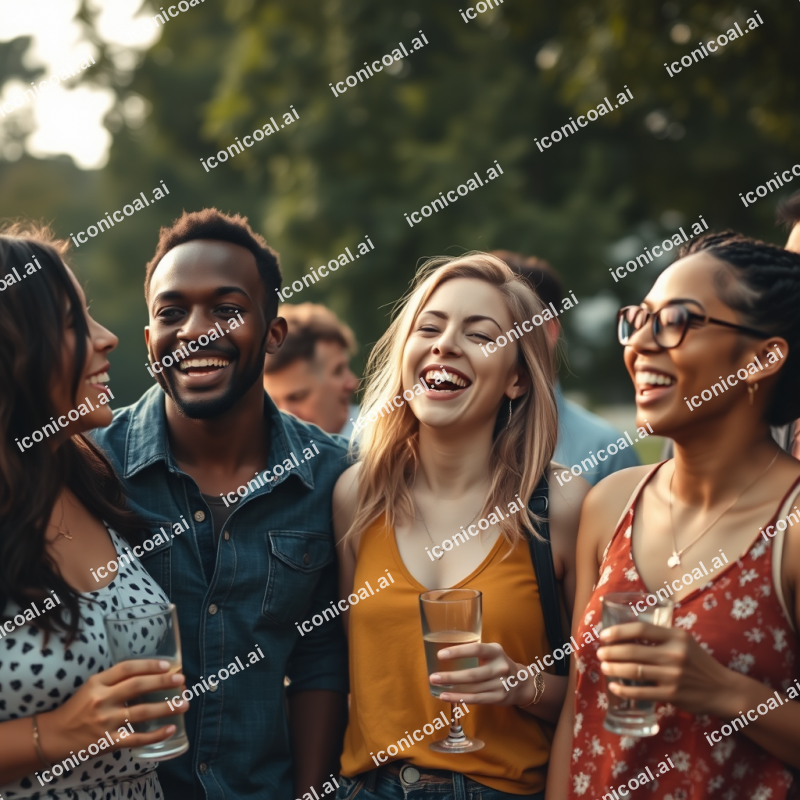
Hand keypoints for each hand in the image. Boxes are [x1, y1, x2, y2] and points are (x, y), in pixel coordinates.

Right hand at [38, 659, 188, 761]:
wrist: (54, 736)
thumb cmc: (78, 708)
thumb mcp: (92, 686)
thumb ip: (115, 680)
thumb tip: (150, 673)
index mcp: (97, 682)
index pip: (126, 668)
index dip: (149, 664)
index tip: (167, 665)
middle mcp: (102, 700)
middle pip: (138, 686)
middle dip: (163, 682)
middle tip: (181, 680)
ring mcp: (105, 722)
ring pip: (142, 712)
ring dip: (167, 707)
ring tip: (184, 704)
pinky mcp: (108, 742)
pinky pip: (137, 738)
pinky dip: (156, 734)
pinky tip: (171, 728)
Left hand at [429, 642, 534, 705]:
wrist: (521, 682)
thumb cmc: (498, 663)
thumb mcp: (491, 652)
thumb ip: (474, 651)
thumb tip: (445, 653)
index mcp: (496, 651)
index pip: (476, 649)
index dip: (458, 652)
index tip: (440, 655)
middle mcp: (500, 667)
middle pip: (472, 674)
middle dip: (450, 677)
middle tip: (433, 677)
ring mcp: (501, 684)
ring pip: (472, 688)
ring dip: (452, 689)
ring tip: (436, 686)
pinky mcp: (498, 698)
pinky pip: (476, 699)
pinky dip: (459, 698)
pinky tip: (446, 697)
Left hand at [597, 622, 734, 715]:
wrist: (722, 689)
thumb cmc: (698, 663)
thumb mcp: (684, 641)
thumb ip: (661, 636)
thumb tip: (627, 632)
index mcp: (676, 637)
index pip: (640, 630)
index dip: (618, 632)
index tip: (603, 635)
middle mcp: (674, 654)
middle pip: (633, 651)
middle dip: (611, 652)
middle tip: (600, 653)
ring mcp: (673, 676)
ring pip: (634, 671)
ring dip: (614, 668)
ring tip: (604, 667)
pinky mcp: (672, 695)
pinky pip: (641, 692)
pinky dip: (624, 689)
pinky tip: (614, 687)